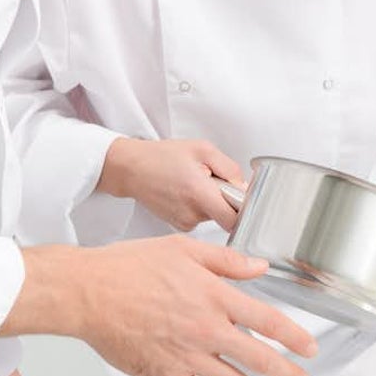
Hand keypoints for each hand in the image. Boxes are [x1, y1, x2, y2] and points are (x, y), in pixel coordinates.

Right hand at [8, 237, 318, 375]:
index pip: (269, 322)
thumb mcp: (184, 249)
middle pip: (259, 360)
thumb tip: (260, 268)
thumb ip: (227, 260)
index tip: (310, 349)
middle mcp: (205, 330)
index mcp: (214, 296)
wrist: (88, 293)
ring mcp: (185, 356)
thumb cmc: (130, 267)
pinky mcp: (163, 375)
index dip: (295, 338)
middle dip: (286, 374)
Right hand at [99, 136, 244, 231]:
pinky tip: (185, 192)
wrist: (131, 169)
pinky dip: (199, 206)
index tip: (243, 198)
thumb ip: (229, 169)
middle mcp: (191, 214)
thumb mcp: (202, 149)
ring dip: (211, 201)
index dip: (243, 210)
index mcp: (198, 193)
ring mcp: (183, 223)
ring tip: (193, 184)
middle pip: (225, 216)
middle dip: (226, 199)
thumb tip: (245, 187)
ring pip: (212, 216)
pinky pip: (200, 218)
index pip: (233, 219)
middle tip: (212, 181)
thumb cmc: (162, 156)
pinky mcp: (178, 225)